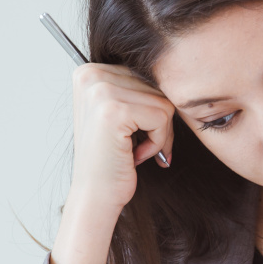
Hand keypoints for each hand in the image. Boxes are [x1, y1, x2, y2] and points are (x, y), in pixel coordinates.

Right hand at [48, 64, 175, 263]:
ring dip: (158, 133)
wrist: (96, 195)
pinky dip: (158, 141)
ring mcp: (100, 91)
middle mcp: (90, 75)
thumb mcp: (120, 113)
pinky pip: (163, 116)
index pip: (145, 74)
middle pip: (156, 85)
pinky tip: (135, 155)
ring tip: (134, 150)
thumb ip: (136, 86)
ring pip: (163, 101)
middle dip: (157, 121)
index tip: (133, 132)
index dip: (149, 107)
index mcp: (88, 71)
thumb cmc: (112, 158)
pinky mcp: (114, 110)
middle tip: (136, 146)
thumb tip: (174, 67)